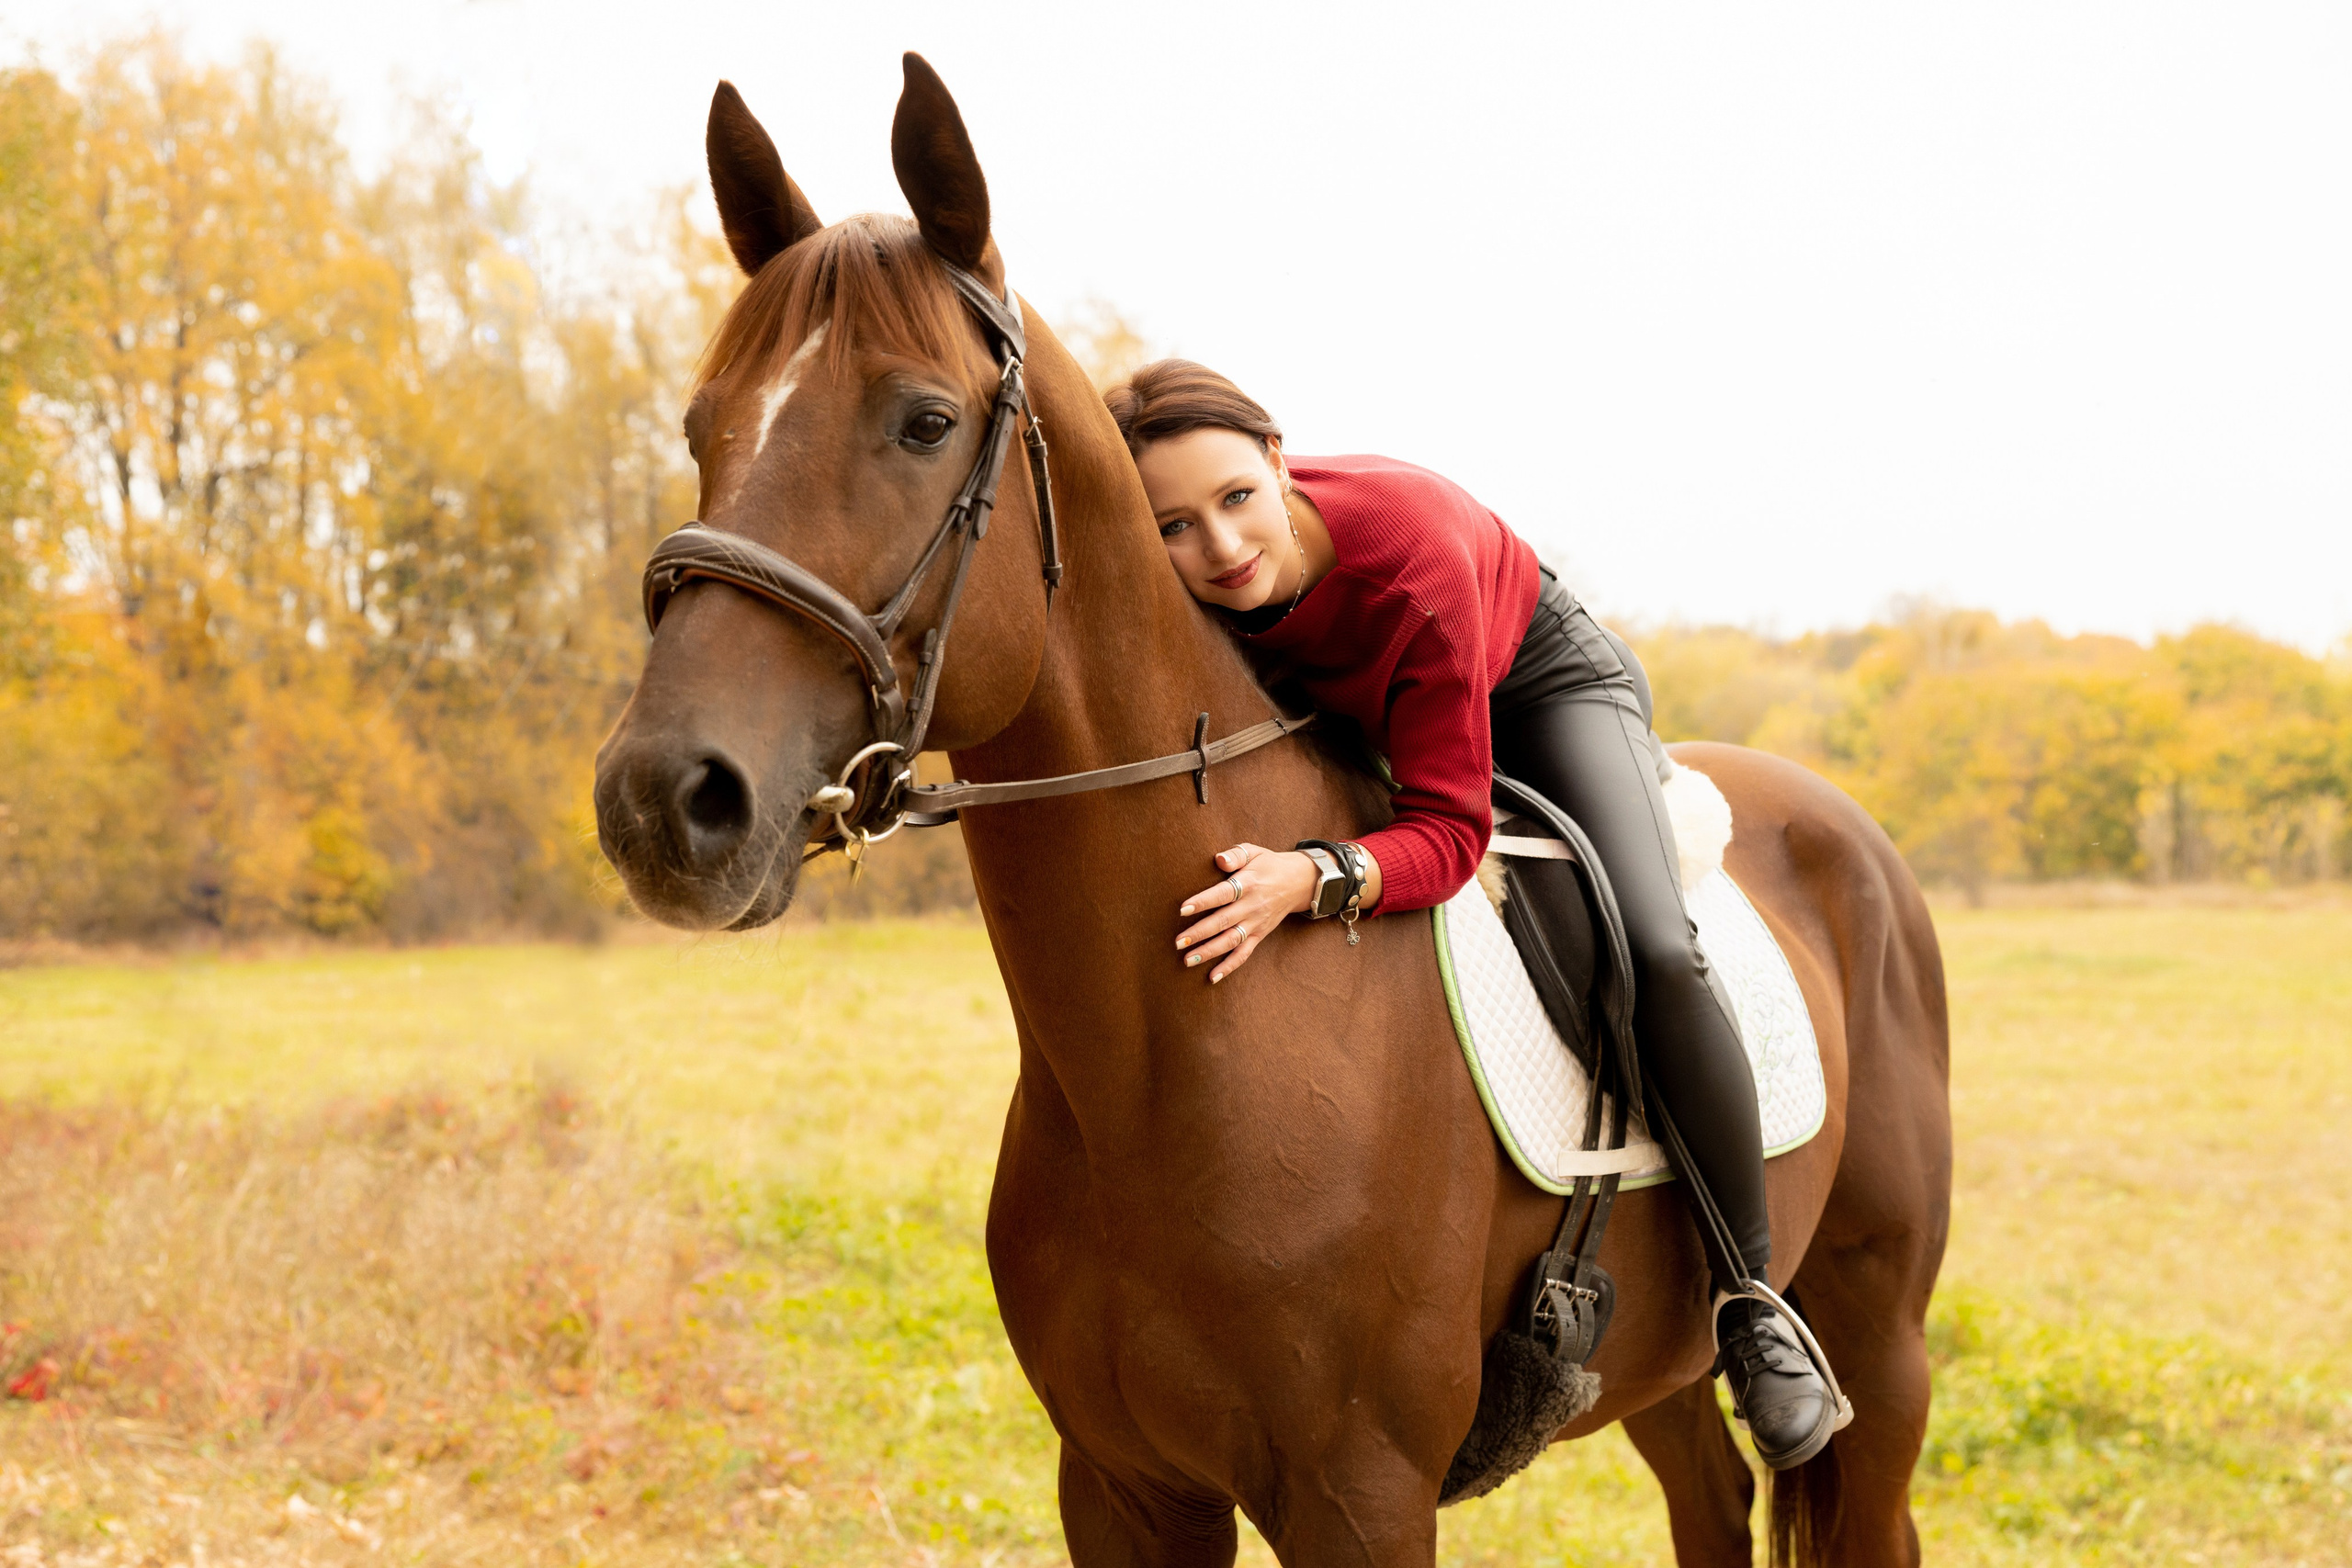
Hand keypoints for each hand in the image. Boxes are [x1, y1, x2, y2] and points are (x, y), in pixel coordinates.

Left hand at [1175, 843, 1317, 983]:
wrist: (1298, 882)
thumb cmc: (1268, 864)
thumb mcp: (1254, 852)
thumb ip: (1235, 855)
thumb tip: (1219, 859)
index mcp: (1248, 884)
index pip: (1223, 894)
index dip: (1203, 902)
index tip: (1182, 909)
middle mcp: (1252, 907)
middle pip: (1223, 922)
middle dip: (1199, 933)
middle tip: (1178, 942)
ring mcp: (1256, 924)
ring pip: (1231, 941)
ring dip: (1209, 952)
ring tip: (1187, 960)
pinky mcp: (1259, 935)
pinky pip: (1244, 954)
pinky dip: (1229, 967)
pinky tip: (1212, 977)